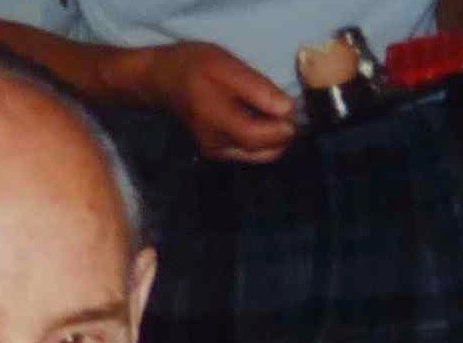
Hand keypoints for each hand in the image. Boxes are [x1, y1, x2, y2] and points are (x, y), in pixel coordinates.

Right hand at [140, 42, 297, 160]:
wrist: (165, 81)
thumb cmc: (196, 67)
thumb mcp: (227, 67)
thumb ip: (257, 89)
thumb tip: (287, 109)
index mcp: (217, 120)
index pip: (257, 136)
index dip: (282, 129)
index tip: (298, 113)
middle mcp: (217, 144)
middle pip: (260, 152)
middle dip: (283, 138)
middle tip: (296, 117)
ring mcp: (216, 152)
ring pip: (257, 156)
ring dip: (276, 142)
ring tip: (284, 120)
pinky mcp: (217, 153)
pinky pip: (248, 153)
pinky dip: (264, 143)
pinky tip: (266, 125)